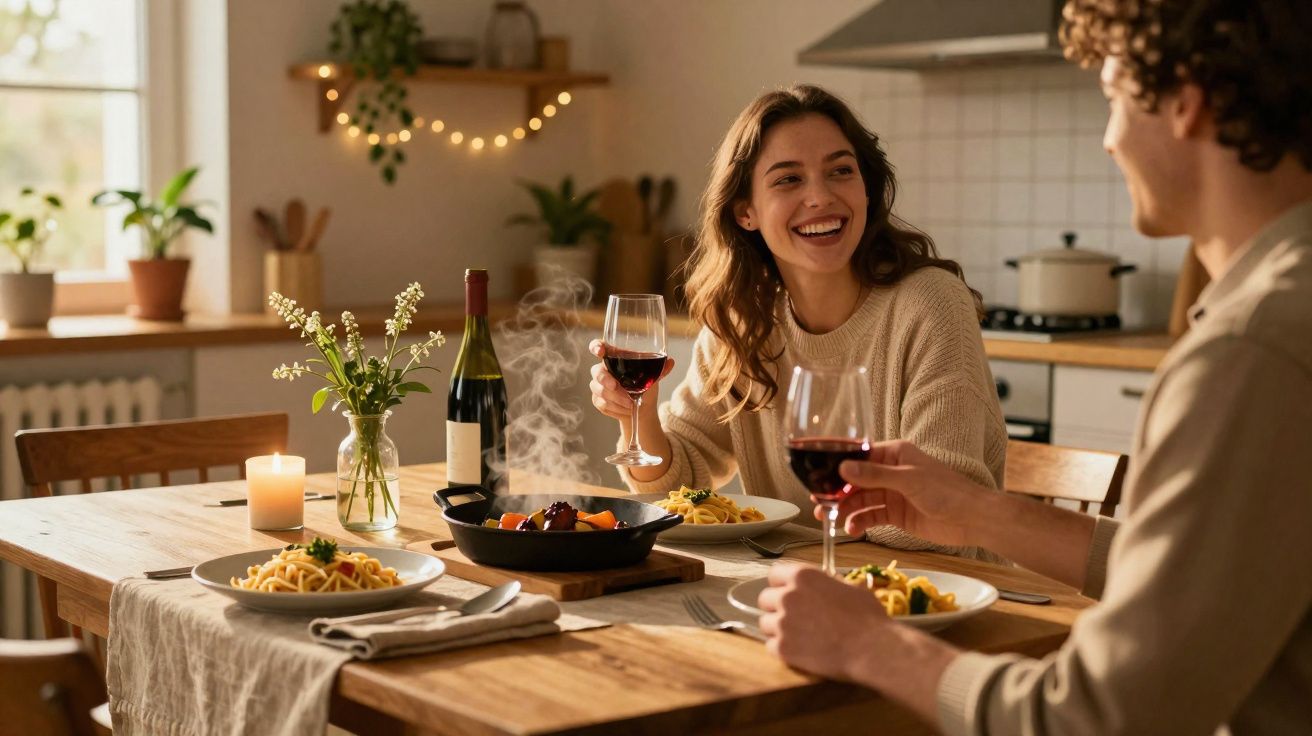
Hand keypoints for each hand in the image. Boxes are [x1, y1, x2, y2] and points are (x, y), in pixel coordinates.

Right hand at [588, 339, 674, 421]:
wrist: (642, 409)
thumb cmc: (646, 387)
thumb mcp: (654, 378)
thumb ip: (660, 370)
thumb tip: (670, 362)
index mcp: (615, 358)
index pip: (600, 347)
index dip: (596, 346)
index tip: (599, 350)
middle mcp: (604, 370)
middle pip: (596, 371)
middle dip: (606, 381)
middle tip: (616, 387)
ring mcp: (598, 385)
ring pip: (599, 390)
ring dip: (615, 398)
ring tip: (630, 404)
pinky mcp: (597, 399)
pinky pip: (601, 403)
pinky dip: (614, 408)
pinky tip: (625, 409)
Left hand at [758, 561, 960, 723]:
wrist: (872, 649)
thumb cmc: (867, 617)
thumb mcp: (849, 587)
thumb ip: (827, 583)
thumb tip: (823, 585)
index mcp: (802, 576)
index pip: (774, 573)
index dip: (782, 584)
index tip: (787, 591)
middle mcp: (786, 596)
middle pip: (765, 599)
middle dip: (777, 607)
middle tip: (794, 617)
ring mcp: (782, 623)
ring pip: (765, 624)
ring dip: (778, 629)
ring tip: (799, 636)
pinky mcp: (782, 649)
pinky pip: (770, 646)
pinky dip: (782, 649)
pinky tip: (800, 650)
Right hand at [819, 440, 985, 548]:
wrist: (972, 519)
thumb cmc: (946, 491)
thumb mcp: (908, 479)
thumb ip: (874, 475)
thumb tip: (843, 467)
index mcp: (894, 454)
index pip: (858, 457)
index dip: (837, 467)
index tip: (819, 478)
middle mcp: (890, 472)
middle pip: (856, 481)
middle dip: (837, 492)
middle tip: (819, 503)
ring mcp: (892, 494)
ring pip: (861, 500)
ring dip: (845, 509)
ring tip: (831, 520)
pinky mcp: (896, 514)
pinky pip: (871, 516)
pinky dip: (860, 523)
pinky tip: (852, 530)